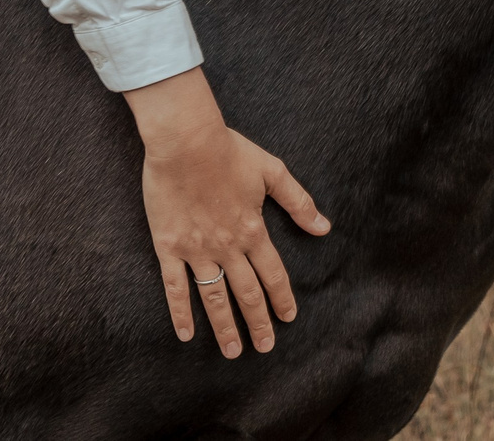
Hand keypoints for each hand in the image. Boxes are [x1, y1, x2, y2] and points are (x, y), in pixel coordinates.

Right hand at [125, 68, 332, 355]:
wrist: (185, 142)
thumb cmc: (229, 150)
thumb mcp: (272, 171)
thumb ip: (298, 202)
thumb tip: (324, 227)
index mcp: (253, 229)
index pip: (273, 273)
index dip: (281, 298)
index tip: (288, 318)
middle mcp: (228, 246)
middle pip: (246, 293)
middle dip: (258, 322)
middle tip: (265, 347)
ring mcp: (197, 249)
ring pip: (214, 298)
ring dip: (225, 327)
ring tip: (233, 351)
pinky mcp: (169, 247)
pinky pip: (175, 287)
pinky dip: (180, 313)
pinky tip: (186, 334)